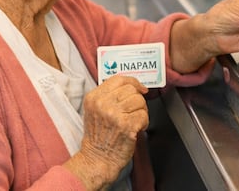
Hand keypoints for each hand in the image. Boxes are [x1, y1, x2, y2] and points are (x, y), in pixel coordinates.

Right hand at [65, 75, 148, 189]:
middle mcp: (102, 104)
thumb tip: (131, 86)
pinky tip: (136, 129)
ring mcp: (114, 114)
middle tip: (134, 111)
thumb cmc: (98, 137)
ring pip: (139, 101)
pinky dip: (144, 123)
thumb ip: (108, 96)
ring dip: (141, 111)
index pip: (118, 79)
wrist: (97, 159)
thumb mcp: (94, 110)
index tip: (140, 88)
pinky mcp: (126, 126)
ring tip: (134, 121)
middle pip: (131, 89)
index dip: (133, 82)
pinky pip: (144, 115)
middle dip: (137, 100)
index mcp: (93, 98)